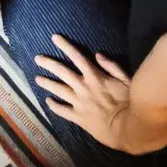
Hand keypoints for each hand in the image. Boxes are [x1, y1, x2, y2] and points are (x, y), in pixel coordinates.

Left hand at [35, 35, 131, 149]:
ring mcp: (79, 103)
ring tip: (37, 79)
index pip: (76, 56)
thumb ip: (112, 66)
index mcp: (94, 76)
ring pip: (58, 90)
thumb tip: (98, 54)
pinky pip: (62, 110)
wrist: (128, 128)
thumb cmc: (130, 102)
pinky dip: (54, 106)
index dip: (65, 46)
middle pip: (61, 71)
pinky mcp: (78, 118)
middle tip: (37, 58)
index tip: (54, 38)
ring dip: (47, 83)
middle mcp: (83, 87)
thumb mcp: (126, 79)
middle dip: (48, 63)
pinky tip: (48, 101)